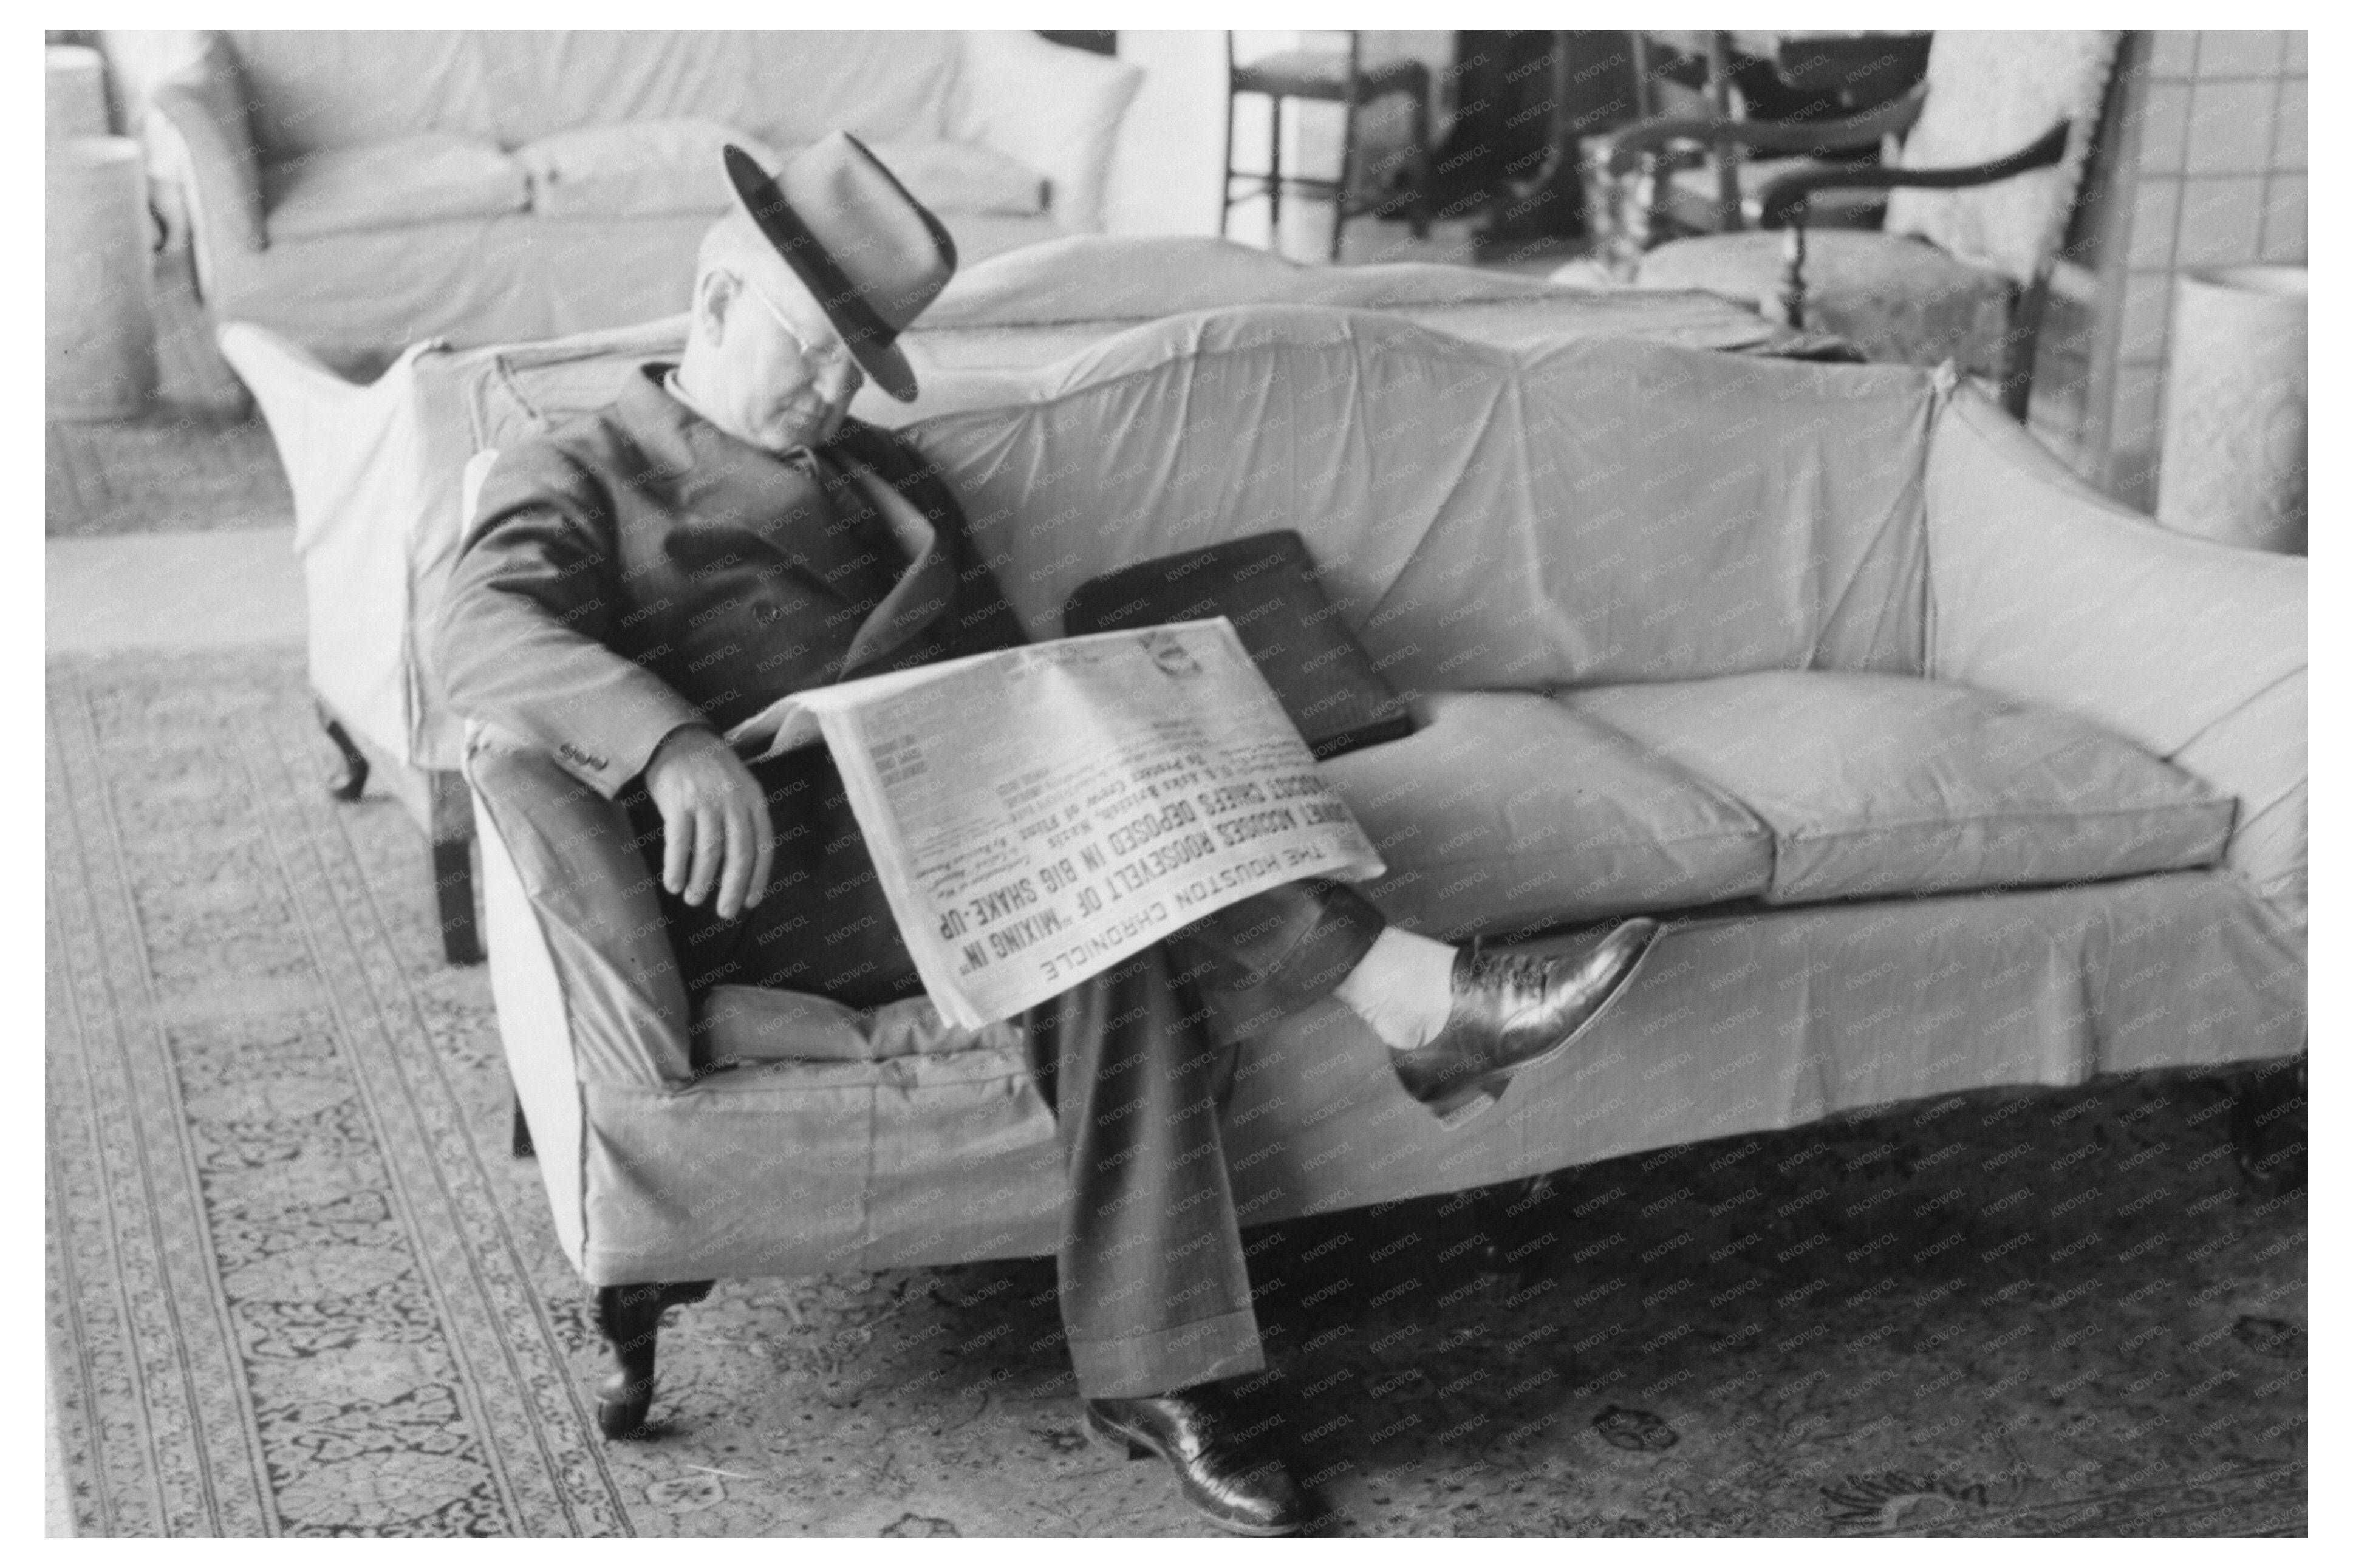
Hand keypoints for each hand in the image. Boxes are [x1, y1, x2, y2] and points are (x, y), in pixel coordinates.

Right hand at [642, 725, 773, 919]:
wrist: (677, 737)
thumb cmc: (709, 771)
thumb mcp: (737, 789)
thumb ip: (742, 821)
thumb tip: (741, 868)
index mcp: (754, 799)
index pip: (763, 845)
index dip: (758, 877)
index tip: (750, 902)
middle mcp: (733, 800)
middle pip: (739, 852)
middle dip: (732, 887)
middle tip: (725, 912)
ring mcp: (706, 800)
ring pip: (709, 851)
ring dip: (701, 881)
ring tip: (693, 898)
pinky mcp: (679, 801)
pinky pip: (679, 842)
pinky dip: (677, 867)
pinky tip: (673, 884)